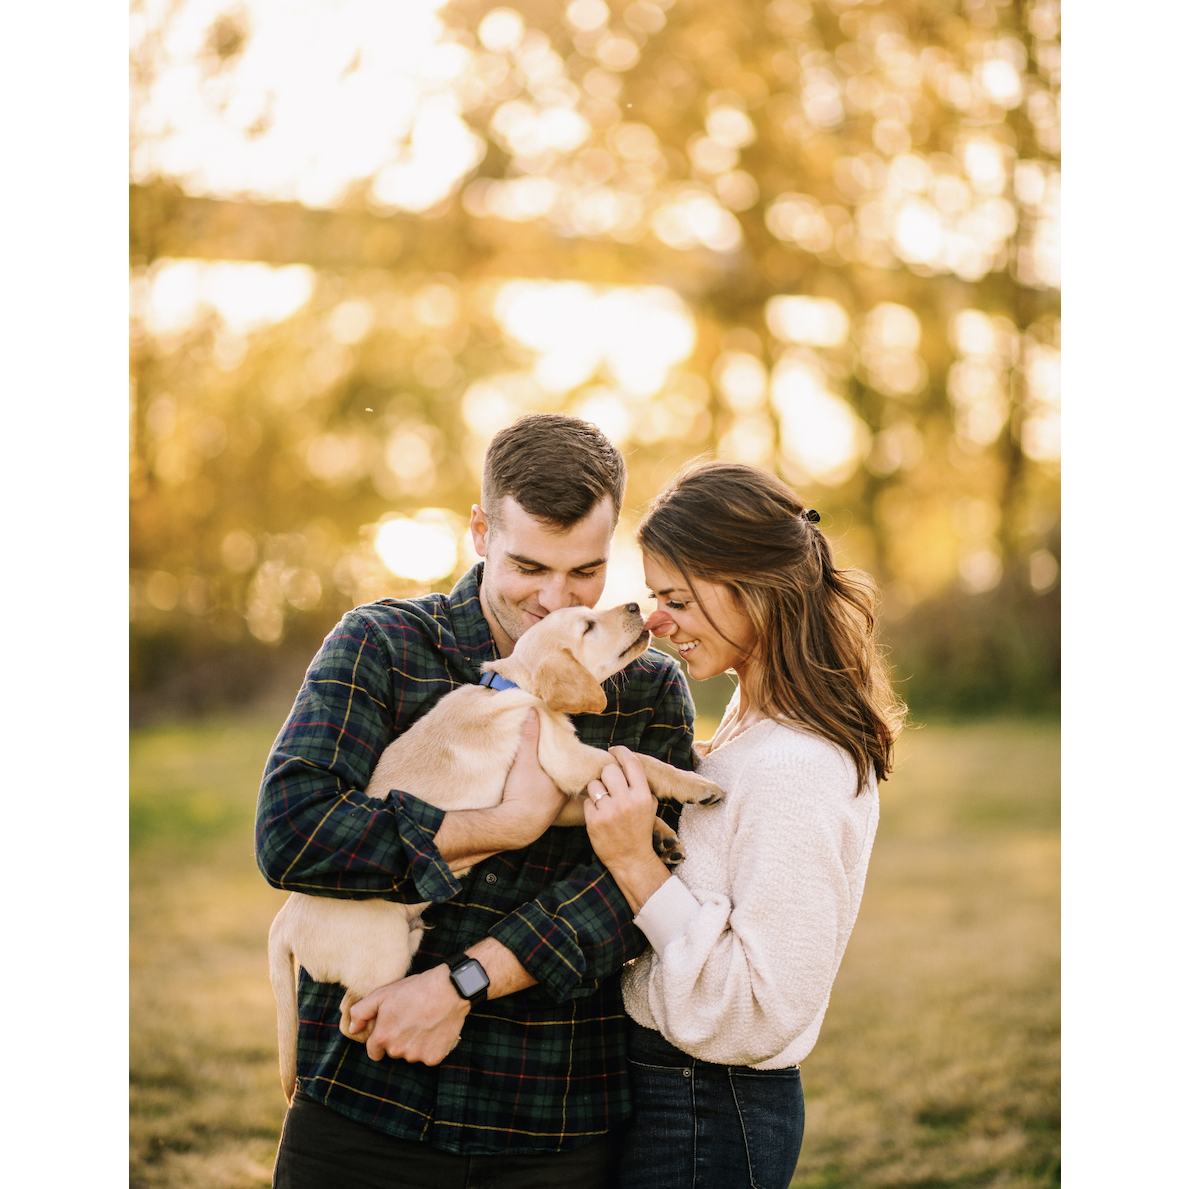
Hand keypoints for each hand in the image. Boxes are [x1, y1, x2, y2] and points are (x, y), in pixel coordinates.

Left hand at [349, 964, 469, 1065]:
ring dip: (415, 1043)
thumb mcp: (383, 993)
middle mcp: (397, 1050)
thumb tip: (352, 1029)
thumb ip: (361, 1012)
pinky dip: (431, 1047)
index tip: (392, 1026)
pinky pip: (428, 1057)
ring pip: (411, 1055)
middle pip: (393, 1052)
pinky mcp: (433, 1058)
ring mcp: (416, 1055)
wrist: (449, 989)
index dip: (381, 1038)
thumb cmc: (415, 989)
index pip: (373, 1051)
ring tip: (424, 1022)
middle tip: (410, 1019)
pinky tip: (435, 1029)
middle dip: (398, 1039)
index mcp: (382, 1037)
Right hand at [435, 711, 566, 864]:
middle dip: (561, 766)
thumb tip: (533, 710)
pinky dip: (541, 792)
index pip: (575, 765)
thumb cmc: (524, 794)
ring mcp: (552, 809)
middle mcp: (563, 798)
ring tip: (542, 767)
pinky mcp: (539, 817)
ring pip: (556, 790)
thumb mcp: (526, 760)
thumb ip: (529, 736)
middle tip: (554, 752)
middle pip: (566, 777)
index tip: (565, 743)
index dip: (571, 754)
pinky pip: (544, 800)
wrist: (511, 827)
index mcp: (567, 784)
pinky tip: (532, 788)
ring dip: (550, 781)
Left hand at [584, 748, 670, 912]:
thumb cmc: (639, 829)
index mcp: (642, 795)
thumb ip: (640, 784)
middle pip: (609, 769)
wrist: (631, 859)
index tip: (613, 751)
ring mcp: (609, 811)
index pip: (630, 762)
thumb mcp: (648, 805)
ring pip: (594, 784)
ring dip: (596, 789)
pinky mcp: (594, 821)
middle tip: (608, 782)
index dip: (620, 751)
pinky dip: (591, 805)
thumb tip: (625, 761)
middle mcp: (626, 801)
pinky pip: (587, 801)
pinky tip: (598, 813)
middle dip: (606, 773)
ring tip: (602, 800)